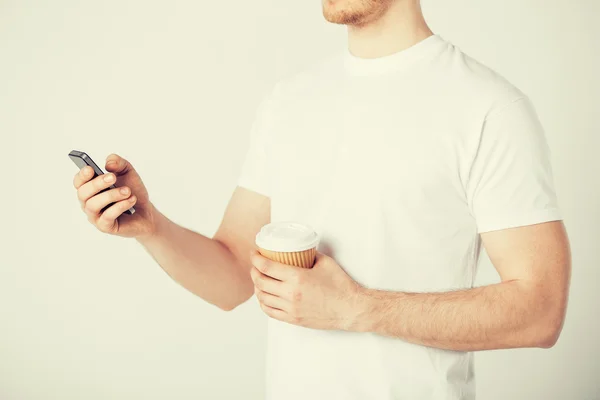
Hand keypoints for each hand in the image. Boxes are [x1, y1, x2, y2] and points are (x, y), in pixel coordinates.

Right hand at [73, 153, 155, 237]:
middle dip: (97, 183)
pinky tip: (131, 200)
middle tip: (112, 177)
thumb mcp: (128, 172)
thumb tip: (108, 163)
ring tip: (127, 191)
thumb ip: (118, 163)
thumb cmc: (132, 191)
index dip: (82, 175)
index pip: (79, 182)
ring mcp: (95, 216)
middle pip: (83, 192)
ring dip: (111, 195)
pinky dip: (120, 206)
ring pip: (93, 205)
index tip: (90, 168)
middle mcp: (88, 202)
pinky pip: (107, 216)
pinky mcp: (105, 227)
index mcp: (91, 188)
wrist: (145, 211)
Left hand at [250, 250, 366, 330]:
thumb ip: (309, 254)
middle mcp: (291, 294)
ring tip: (258, 280)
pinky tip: (264, 297)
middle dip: (253, 271)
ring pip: (263, 298)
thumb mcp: (325, 262)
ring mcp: (291, 309)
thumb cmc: (341, 286)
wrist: (350, 309)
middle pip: (260, 282)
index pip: (266, 266)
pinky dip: (263, 303)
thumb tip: (300, 249)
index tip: (253, 253)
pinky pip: (270, 312)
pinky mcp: (293, 319)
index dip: (255, 258)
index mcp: (297, 278)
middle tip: (255, 265)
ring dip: (257, 287)